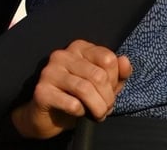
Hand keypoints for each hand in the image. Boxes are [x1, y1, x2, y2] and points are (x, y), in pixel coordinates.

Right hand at [11, 40, 132, 139]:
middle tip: (106, 109)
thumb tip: (125, 60)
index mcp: (79, 48)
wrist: (48, 118)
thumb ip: (117, 73)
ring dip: (97, 107)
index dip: (114, 80)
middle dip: (107, 97)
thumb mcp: (103, 85)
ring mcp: (50, 72)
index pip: (107, 59)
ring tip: (98, 115)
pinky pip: (71, 103)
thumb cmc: (77, 97)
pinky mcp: (41, 91)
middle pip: (98, 75)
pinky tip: (79, 113)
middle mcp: (63, 55)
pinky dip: (81, 112)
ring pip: (85, 89)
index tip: (111, 93)